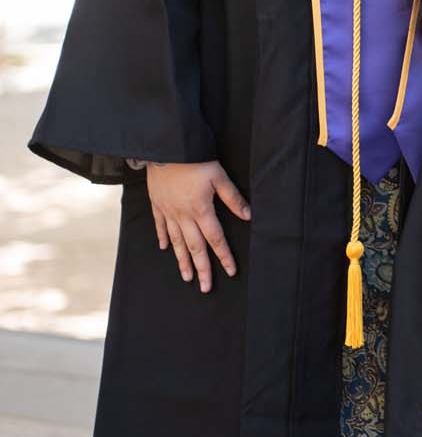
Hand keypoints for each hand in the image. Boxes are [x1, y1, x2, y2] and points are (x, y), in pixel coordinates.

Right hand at [145, 161, 249, 292]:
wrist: (164, 148)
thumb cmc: (194, 160)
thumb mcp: (218, 176)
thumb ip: (233, 197)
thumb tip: (248, 215)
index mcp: (201, 210)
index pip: (215, 239)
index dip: (224, 256)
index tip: (230, 271)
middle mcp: (183, 215)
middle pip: (195, 247)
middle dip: (202, 268)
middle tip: (206, 288)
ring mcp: (168, 211)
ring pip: (176, 241)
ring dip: (182, 260)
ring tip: (187, 277)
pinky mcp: (157, 204)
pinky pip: (160, 225)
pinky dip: (163, 238)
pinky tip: (164, 249)